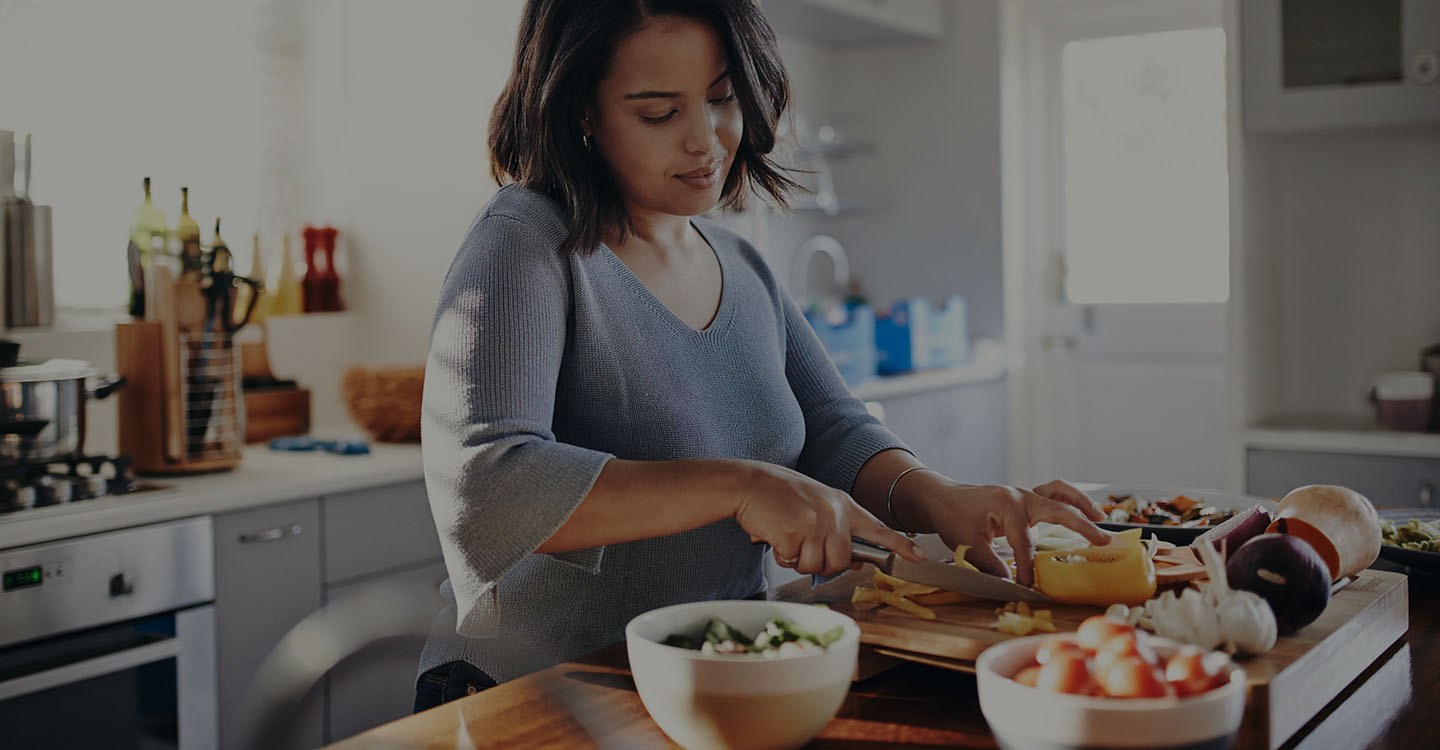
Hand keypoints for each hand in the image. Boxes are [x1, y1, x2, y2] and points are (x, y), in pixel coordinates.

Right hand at [734, 461, 926, 576]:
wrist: (749, 483)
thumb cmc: (780, 496)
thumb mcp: (816, 506)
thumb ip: (838, 530)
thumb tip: (857, 562)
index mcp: (842, 504)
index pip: (878, 528)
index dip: (899, 546)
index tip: (919, 557)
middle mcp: (833, 513)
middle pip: (842, 561)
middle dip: (822, 563)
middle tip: (803, 547)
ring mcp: (815, 523)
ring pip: (817, 566)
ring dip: (799, 560)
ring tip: (787, 538)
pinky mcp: (794, 533)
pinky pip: (793, 562)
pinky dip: (782, 555)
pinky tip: (775, 536)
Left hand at [900, 476, 1108, 586]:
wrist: (943, 498)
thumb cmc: (953, 518)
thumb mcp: (967, 544)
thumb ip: (991, 565)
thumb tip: (1011, 585)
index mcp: (1006, 505)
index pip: (1024, 543)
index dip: (1028, 568)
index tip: (1028, 587)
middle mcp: (1020, 495)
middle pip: (1057, 510)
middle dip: (1081, 527)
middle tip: (1103, 543)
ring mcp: (1024, 493)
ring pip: (1059, 493)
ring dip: (1082, 504)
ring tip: (1101, 519)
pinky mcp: (1025, 497)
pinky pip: (1053, 493)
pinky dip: (1070, 500)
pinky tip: (1085, 512)